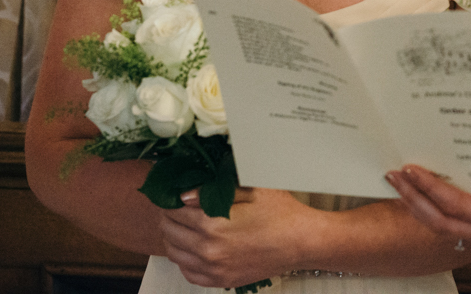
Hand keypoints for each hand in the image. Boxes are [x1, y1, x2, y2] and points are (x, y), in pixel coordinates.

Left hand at [158, 187, 302, 287]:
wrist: (301, 241)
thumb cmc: (280, 212)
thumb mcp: (251, 189)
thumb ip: (215, 191)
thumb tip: (184, 195)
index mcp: (212, 223)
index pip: (173, 210)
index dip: (170, 200)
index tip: (173, 195)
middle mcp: (207, 249)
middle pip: (169, 231)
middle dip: (169, 217)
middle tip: (176, 208)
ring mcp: (213, 268)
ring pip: (174, 253)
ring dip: (173, 237)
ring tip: (182, 226)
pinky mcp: (220, 280)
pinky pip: (188, 272)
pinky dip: (184, 259)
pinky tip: (192, 247)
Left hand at [387, 164, 470, 256]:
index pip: (458, 207)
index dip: (431, 189)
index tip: (411, 169)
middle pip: (440, 223)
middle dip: (412, 199)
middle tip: (392, 174)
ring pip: (444, 227)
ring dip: (420, 206)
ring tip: (401, 181)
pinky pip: (456, 225)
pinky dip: (437, 209)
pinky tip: (429, 191)